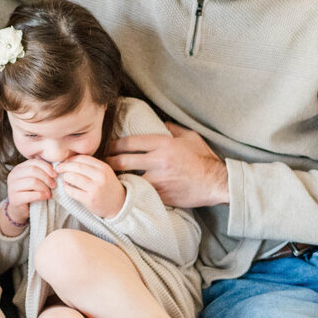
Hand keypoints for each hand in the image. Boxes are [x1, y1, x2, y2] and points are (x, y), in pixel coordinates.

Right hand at [4, 158, 57, 224]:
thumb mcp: (34, 180)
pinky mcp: (14, 199)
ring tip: (50, 193)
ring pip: (33, 182)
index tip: (55, 175)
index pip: (34, 162)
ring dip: (45, 187)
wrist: (20, 210)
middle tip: (54, 185)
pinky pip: (31, 195)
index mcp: (18, 168)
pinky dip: (42, 196)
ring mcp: (12, 187)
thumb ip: (41, 172)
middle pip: (33, 170)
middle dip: (46, 177)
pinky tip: (46, 197)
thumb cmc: (30, 193)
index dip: (47, 167)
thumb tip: (56, 168)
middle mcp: (13, 175)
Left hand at [55, 154, 126, 217]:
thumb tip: (69, 160)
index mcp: (103, 168)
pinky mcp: (90, 200)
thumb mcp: (104, 173)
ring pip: (73, 178)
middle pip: (77, 167)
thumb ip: (91, 166)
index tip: (65, 161)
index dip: (71, 159)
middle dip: (64, 166)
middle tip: (58, 168)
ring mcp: (95, 189)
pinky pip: (72, 191)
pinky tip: (67, 187)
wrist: (119, 204)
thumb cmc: (107, 187)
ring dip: (65, 177)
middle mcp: (100, 177)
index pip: (83, 158)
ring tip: (64, 178)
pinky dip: (67, 188)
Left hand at [105, 123, 228, 207]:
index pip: (130, 142)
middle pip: (122, 161)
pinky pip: (140, 192)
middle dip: (108, 161)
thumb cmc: (204, 159)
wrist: (217, 183)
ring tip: (107, 178)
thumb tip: (159, 123)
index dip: (114, 144)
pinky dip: (131, 191)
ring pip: (128, 178)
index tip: (107, 146)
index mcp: (164, 144)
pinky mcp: (161, 194)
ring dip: (116, 178)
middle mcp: (158, 161)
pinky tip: (123, 190)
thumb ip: (172, 129)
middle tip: (100, 163)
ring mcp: (159, 179)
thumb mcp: (190, 137)